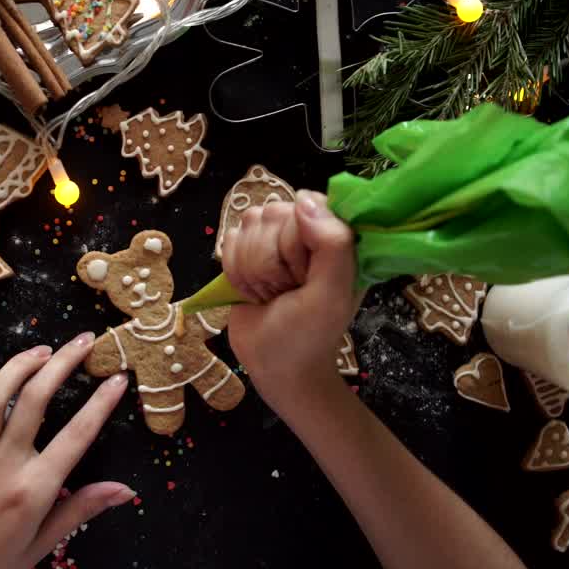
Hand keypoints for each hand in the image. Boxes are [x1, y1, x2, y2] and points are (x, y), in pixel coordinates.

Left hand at [0, 336, 131, 568]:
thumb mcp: (42, 544)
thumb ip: (81, 509)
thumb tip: (124, 490)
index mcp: (33, 490)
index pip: (76, 436)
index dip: (101, 404)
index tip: (117, 379)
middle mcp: (4, 464)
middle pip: (35, 400)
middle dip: (62, 364)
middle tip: (84, 341)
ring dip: (21, 364)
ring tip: (45, 348)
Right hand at [222, 190, 360, 418]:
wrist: (274, 368)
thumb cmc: (308, 336)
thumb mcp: (331, 294)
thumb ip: (332, 244)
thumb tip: (303, 199)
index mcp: (338, 237)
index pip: (309, 204)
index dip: (299, 237)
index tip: (306, 273)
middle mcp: (306, 233)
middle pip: (274, 213)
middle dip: (273, 260)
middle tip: (288, 290)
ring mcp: (274, 241)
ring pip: (248, 224)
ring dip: (253, 268)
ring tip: (270, 294)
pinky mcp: (246, 253)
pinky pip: (230, 240)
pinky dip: (236, 271)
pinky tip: (251, 293)